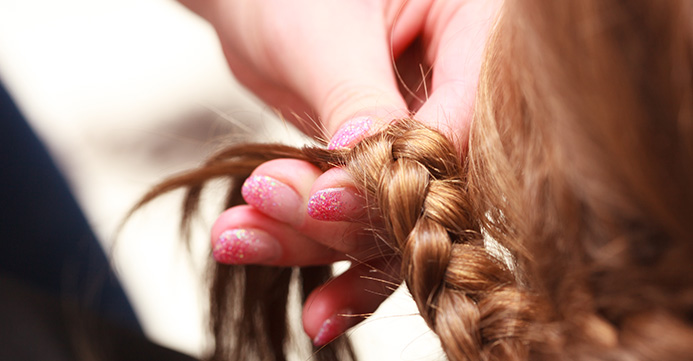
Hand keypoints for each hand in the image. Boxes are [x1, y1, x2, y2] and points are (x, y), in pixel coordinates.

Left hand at [182, 0, 500, 344]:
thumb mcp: (326, 33)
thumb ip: (354, 101)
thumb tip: (372, 173)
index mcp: (474, 36)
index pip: (458, 129)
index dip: (398, 178)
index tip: (323, 199)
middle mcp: (455, 95)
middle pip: (424, 189)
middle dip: (340, 215)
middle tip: (267, 202)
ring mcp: (414, 139)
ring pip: (382, 216)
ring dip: (305, 235)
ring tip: (237, 233)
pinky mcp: (376, 169)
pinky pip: (349, 213)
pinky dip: (295, 232)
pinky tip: (247, 237)